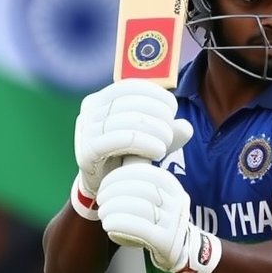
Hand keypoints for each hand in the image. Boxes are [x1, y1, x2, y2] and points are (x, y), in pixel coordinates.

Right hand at [72, 79, 192, 219]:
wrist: (107, 186)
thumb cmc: (130, 156)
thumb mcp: (152, 138)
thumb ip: (169, 130)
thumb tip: (186, 127)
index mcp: (101, 99)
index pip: (130, 86)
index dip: (156, 94)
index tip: (172, 109)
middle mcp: (89, 111)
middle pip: (130, 103)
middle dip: (158, 115)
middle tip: (170, 132)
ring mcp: (85, 130)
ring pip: (125, 120)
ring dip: (154, 130)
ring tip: (166, 143)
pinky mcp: (86, 151)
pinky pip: (118, 139)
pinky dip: (144, 142)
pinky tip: (158, 151)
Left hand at [96, 163, 221, 272]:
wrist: (181, 248)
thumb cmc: (159, 219)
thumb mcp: (159, 197)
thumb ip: (142, 183)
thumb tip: (113, 168)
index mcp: (173, 187)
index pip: (147, 173)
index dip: (122, 175)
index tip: (104, 184)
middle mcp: (177, 202)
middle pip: (143, 189)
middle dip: (115, 191)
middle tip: (101, 199)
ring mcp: (174, 222)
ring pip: (141, 208)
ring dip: (115, 208)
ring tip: (102, 212)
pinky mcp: (166, 240)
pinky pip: (142, 229)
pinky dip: (121, 223)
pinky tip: (108, 224)